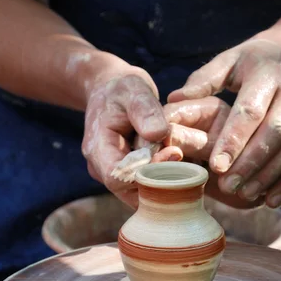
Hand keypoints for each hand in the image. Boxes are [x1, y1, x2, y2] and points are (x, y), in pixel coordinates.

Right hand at [82, 64, 169, 207]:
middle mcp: (100, 168)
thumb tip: (158, 134)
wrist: (109, 90)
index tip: (174, 152)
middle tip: (184, 155)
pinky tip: (176, 160)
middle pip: (130, 190)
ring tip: (181, 156)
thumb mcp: (133, 88)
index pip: (119, 177)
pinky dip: (161, 177)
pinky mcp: (125, 175)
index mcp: (97, 148)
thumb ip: (145, 109)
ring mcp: (112, 174)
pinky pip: (143, 186)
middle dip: (159, 179)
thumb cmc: (121, 88)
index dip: (147, 173)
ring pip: (139, 192)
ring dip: (162, 180)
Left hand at [168, 34, 280, 208]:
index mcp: (267, 73)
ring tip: (246, 196)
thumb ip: (204, 80)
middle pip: (275, 132)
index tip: (216, 166)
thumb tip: (173, 100)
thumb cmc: (260, 57)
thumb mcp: (233, 59)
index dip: (233, 140)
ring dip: (271, 176)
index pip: (250, 111)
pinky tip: (273, 199)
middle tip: (227, 188)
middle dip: (251, 163)